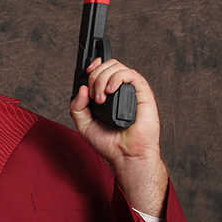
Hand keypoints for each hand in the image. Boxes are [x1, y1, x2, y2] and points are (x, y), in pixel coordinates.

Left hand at [69, 57, 167, 214]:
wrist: (125, 155)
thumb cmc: (109, 142)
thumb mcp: (84, 124)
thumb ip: (78, 106)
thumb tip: (82, 88)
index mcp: (109, 94)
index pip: (104, 68)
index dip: (94, 66)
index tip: (87, 72)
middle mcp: (120, 89)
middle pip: (107, 65)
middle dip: (94, 76)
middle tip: (93, 96)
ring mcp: (131, 90)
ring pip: (117, 67)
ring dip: (102, 79)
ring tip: (100, 99)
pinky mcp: (143, 93)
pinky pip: (130, 74)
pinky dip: (116, 78)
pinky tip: (109, 91)